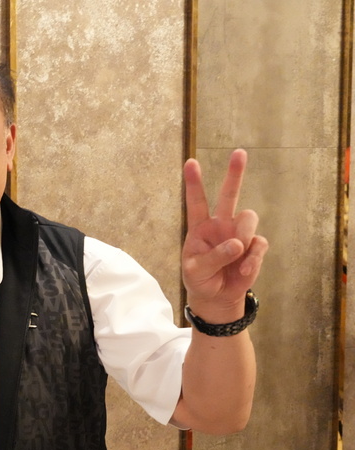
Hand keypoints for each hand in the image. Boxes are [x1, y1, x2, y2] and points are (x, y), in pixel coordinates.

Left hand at [182, 149, 267, 321]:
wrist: (217, 297)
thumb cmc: (200, 279)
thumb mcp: (196, 271)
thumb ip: (214, 257)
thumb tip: (237, 243)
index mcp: (199, 228)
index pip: (196, 202)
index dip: (193, 182)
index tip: (190, 162)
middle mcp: (220, 225)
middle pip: (229, 195)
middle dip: (234, 174)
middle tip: (239, 153)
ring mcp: (239, 234)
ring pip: (249, 217)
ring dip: (244, 234)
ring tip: (237, 252)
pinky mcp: (254, 246)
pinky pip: (259, 243)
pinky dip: (252, 258)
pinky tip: (243, 270)